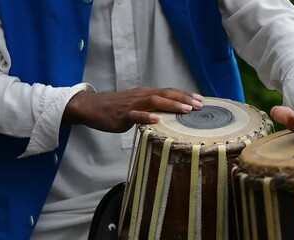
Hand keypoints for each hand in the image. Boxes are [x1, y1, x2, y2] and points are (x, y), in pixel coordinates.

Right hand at [62, 87, 203, 132]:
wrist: (93, 107)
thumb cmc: (117, 107)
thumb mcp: (138, 104)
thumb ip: (152, 107)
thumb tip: (169, 115)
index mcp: (147, 93)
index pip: (169, 91)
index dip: (185, 95)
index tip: (200, 99)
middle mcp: (142, 95)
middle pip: (166, 94)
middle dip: (184, 99)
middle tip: (199, 105)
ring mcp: (133, 104)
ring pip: (154, 102)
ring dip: (171, 104)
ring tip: (185, 110)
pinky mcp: (123, 114)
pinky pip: (136, 115)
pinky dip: (146, 117)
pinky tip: (157, 120)